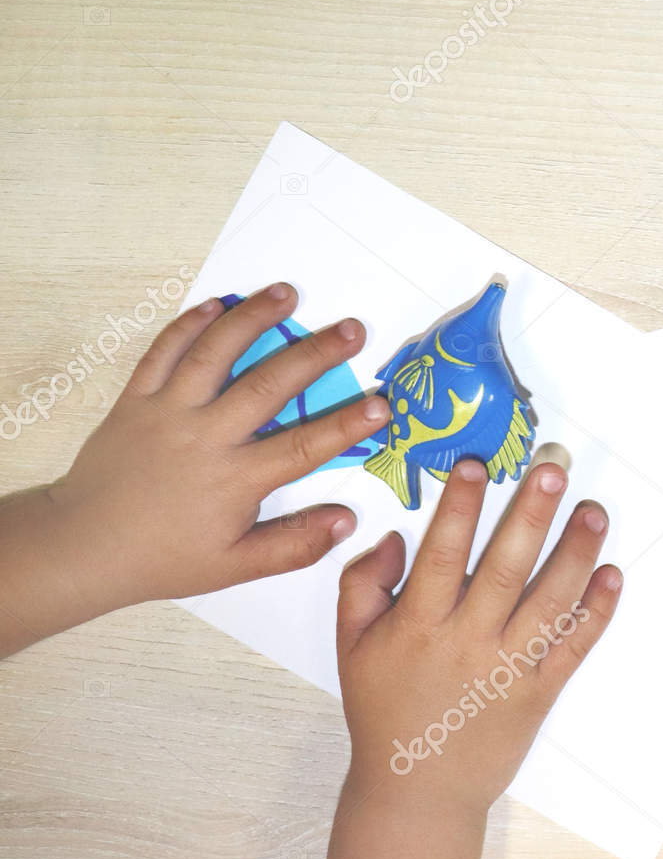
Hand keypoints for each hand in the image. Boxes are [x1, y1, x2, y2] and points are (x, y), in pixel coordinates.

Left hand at [0, 282, 389, 655]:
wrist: (84, 545)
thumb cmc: (165, 557)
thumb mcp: (235, 566)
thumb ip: (294, 545)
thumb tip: (346, 521)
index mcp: (234, 480)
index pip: (304, 446)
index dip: (347, 425)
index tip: (382, 404)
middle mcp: (204, 437)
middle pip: (269, 385)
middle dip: (315, 354)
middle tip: (351, 330)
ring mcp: (167, 412)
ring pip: (215, 353)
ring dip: (252, 318)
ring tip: (286, 292)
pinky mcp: (136, 400)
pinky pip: (164, 351)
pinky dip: (190, 323)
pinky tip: (217, 304)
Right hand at [335, 459, 620, 810]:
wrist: (418, 790)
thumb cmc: (386, 711)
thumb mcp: (352, 647)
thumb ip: (362, 585)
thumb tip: (394, 538)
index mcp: (417, 625)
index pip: (442, 553)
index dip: (459, 506)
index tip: (475, 464)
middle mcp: (466, 642)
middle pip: (505, 569)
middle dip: (530, 515)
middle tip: (552, 469)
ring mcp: (507, 669)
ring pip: (548, 602)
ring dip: (576, 554)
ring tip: (593, 511)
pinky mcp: (539, 692)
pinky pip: (573, 647)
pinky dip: (596, 611)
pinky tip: (610, 574)